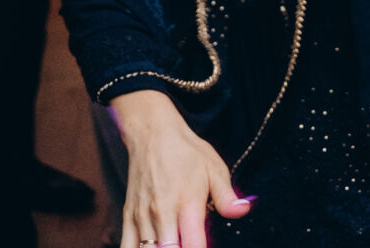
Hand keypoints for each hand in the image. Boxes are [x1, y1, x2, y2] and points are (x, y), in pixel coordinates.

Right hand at [112, 91, 251, 247]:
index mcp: (187, 204)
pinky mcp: (128, 216)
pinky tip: (150, 247)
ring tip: (173, 243)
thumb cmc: (186, 152)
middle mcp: (163, 214)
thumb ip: (228, 196)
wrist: (153, 134)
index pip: (193, 247)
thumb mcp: (215, 169)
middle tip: (188, 245)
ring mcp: (142, 217)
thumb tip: (243, 211)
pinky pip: (126, 246)